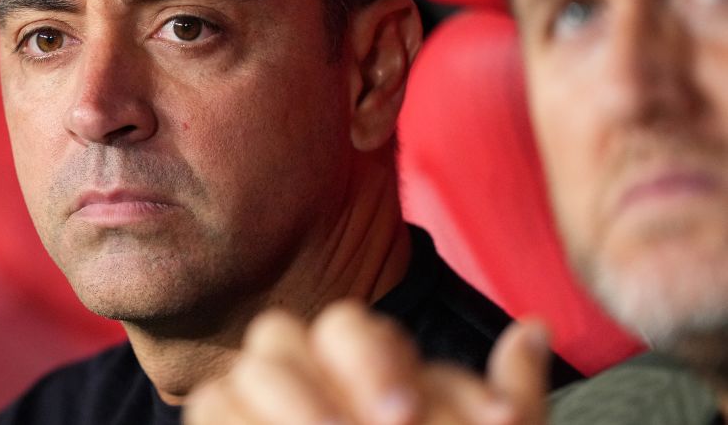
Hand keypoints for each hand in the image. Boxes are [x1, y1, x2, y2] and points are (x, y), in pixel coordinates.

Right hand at [184, 301, 549, 423]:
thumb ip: (513, 403)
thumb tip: (532, 329)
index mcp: (362, 384)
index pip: (350, 331)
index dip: (374, 362)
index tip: (407, 417)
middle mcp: (305, 390)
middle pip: (286, 334)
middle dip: (322, 379)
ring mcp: (260, 417)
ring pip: (247, 369)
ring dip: (290, 403)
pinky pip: (212, 406)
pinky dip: (240, 420)